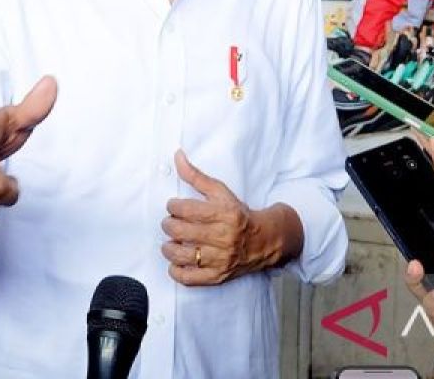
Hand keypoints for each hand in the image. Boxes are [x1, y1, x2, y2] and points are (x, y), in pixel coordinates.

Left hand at [160, 151, 296, 285]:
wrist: (265, 240)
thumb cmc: (239, 214)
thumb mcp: (220, 191)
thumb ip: (196, 175)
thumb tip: (177, 156)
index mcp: (224, 214)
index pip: (186, 210)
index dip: (172, 206)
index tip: (173, 207)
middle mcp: (223, 237)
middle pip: (180, 231)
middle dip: (168, 225)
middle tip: (170, 223)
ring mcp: (220, 259)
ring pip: (182, 255)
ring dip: (168, 248)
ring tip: (170, 242)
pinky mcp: (218, 276)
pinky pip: (189, 278)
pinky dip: (176, 271)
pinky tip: (176, 262)